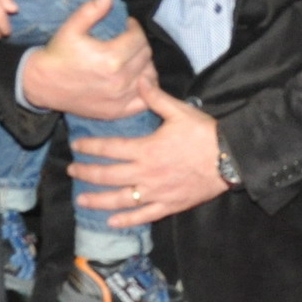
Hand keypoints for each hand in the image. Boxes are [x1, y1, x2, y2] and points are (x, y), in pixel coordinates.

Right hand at [18, 0, 154, 118]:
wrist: (42, 85)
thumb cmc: (58, 55)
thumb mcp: (71, 28)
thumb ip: (91, 10)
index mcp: (111, 58)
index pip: (138, 38)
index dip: (134, 27)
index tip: (127, 25)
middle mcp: (119, 80)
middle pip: (145, 56)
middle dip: (139, 43)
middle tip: (129, 40)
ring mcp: (119, 98)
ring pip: (149, 76)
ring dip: (144, 64)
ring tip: (132, 57)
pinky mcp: (117, 111)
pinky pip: (144, 100)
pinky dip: (146, 89)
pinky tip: (137, 79)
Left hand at [73, 81, 228, 220]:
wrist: (229, 158)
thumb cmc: (204, 133)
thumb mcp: (179, 111)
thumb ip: (156, 97)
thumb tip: (140, 79)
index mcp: (146, 149)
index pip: (110, 149)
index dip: (90, 147)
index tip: (76, 147)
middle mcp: (146, 173)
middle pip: (108, 175)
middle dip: (86, 173)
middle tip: (72, 172)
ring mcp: (156, 192)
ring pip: (120, 199)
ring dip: (98, 200)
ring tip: (81, 200)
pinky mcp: (169, 205)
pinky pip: (143, 216)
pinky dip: (127, 220)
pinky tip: (112, 222)